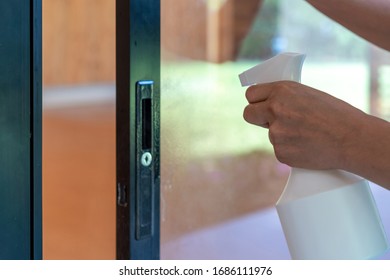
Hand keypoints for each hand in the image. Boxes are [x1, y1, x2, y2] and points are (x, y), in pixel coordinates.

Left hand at [243, 81, 367, 169]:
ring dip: (282, 135)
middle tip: (270, 121)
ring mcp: (276, 133)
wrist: (351, 139)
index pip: (251, 94)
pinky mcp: (280, 153)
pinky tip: (307, 146)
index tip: (259, 104)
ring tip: (307, 134)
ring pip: (270, 134)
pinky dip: (290, 149)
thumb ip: (285, 98)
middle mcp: (274, 110)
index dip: (255, 101)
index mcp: (281, 91)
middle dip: (257, 118)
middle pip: (248, 114)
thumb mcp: (307, 95)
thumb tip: (268, 103)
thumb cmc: (336, 114)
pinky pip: (279, 150)